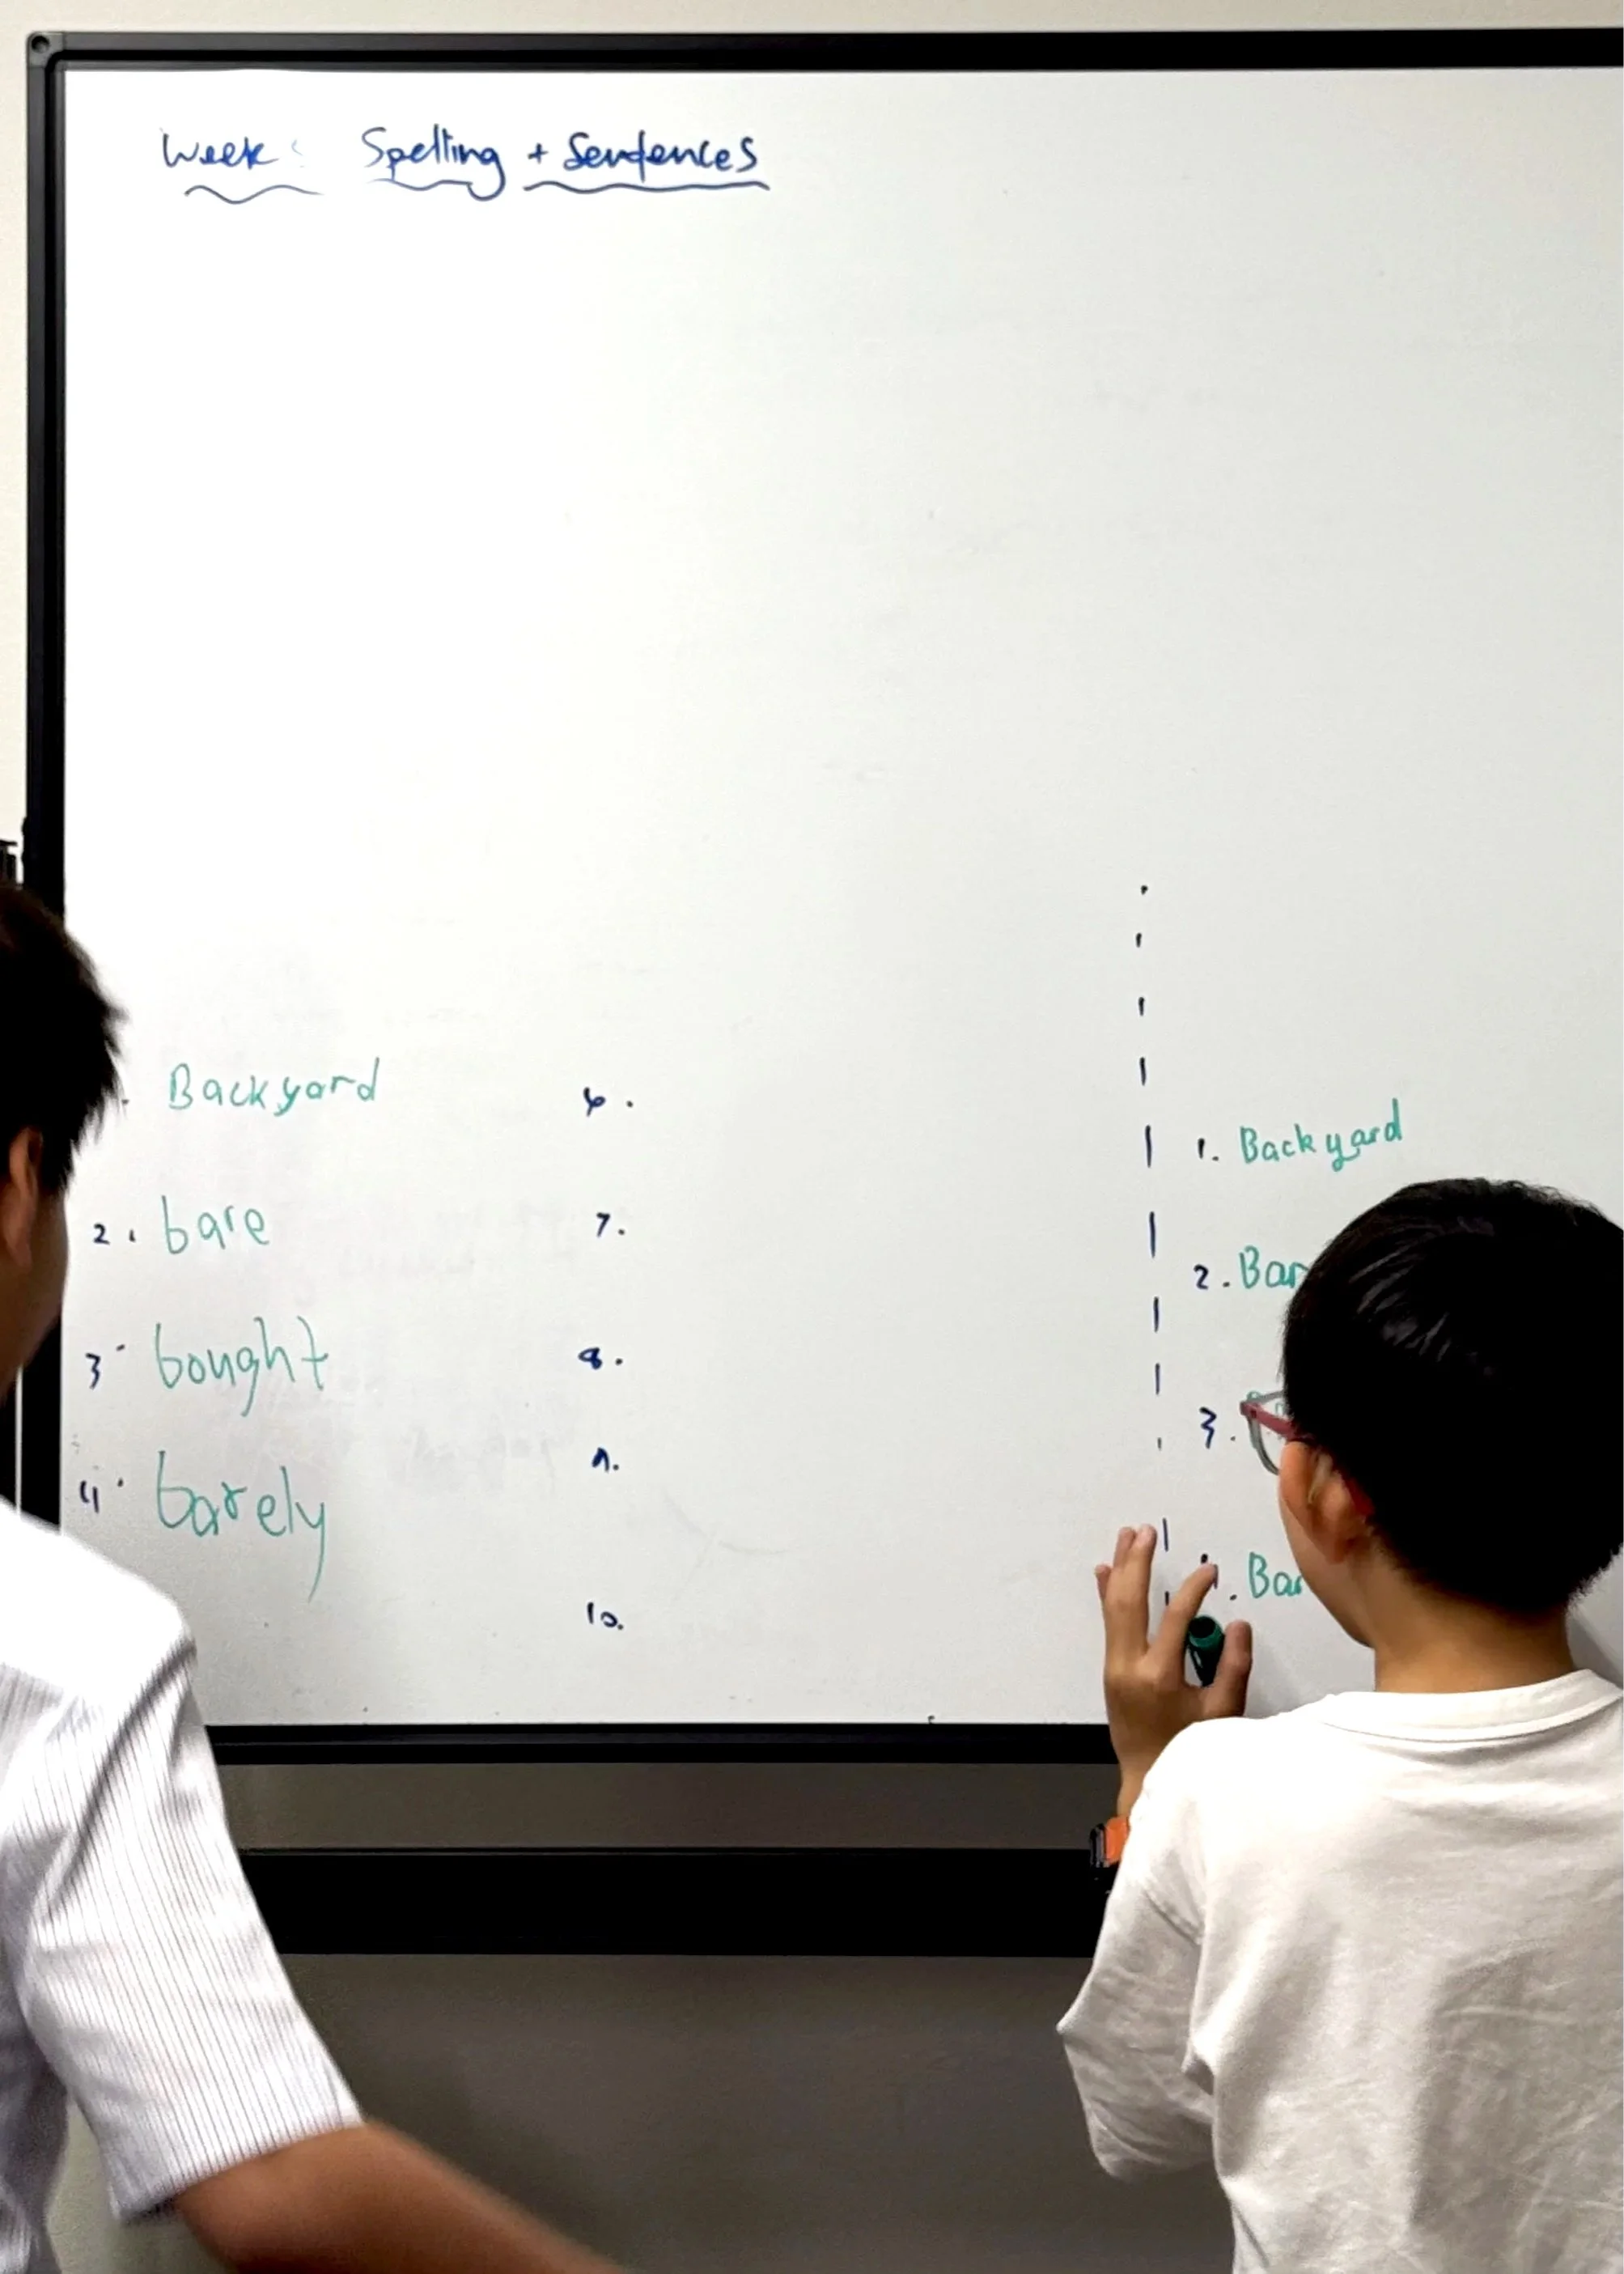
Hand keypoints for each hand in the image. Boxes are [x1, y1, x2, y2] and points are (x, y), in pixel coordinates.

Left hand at [1095, 1525, 1251, 1816]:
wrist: (1149, 1779)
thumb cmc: (1189, 1751)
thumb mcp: (1222, 1713)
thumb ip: (1233, 1667)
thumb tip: (1238, 1624)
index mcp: (1159, 1675)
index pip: (1177, 1617)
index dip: (1194, 1588)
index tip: (1209, 1572)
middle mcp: (1129, 1666)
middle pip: (1131, 1601)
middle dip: (1138, 1562)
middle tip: (1146, 1532)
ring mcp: (1115, 1667)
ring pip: (1114, 1607)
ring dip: (1120, 1570)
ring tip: (1125, 1538)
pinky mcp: (1111, 1671)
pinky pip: (1109, 1623)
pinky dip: (1107, 1595)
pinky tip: (1105, 1573)